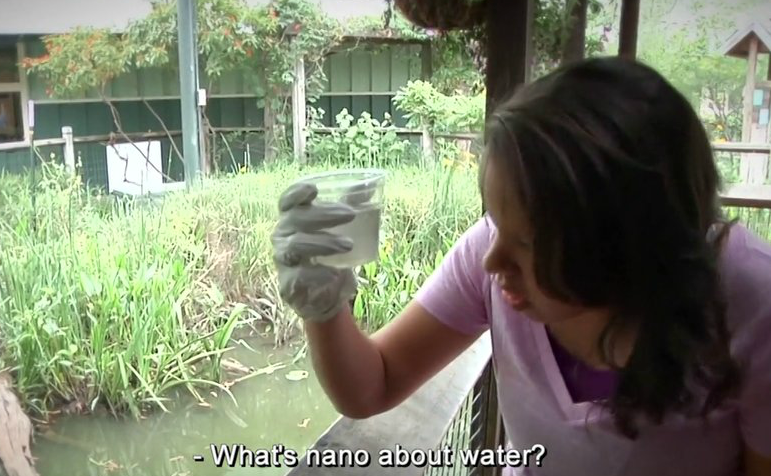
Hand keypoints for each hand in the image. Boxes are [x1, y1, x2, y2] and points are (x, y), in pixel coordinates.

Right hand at [271, 181, 359, 322]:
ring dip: (323, 242)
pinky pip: (298, 276)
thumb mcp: (341, 231)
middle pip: (294, 219)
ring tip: (349, 244)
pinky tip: (335, 273)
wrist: (325, 296)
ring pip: (295, 245)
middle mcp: (282, 237)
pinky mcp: (288, 284)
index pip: (287, 202)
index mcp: (292, 220)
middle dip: (322, 214)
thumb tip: (371, 189)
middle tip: (350, 214)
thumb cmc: (330, 255)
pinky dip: (317, 273)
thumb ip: (350, 209)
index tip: (314, 189)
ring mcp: (283, 261)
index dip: (296, 193)